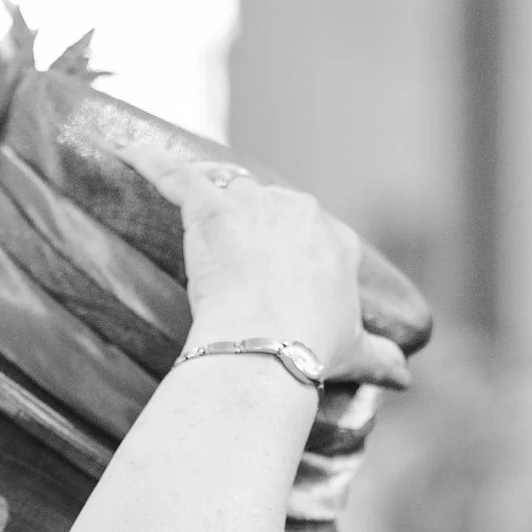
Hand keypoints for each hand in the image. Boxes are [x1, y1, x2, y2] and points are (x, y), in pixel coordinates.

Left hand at [118, 142, 407, 387]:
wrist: (270, 347)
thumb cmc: (310, 351)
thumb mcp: (353, 353)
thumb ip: (381, 358)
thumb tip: (406, 377)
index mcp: (335, 241)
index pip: (306, 230)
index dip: (285, 246)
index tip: (269, 265)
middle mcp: (299, 212)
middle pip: (266, 203)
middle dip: (247, 219)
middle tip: (222, 244)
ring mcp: (254, 206)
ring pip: (224, 186)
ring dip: (203, 189)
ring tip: (174, 192)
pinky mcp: (211, 209)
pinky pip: (176, 178)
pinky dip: (150, 165)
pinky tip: (124, 153)